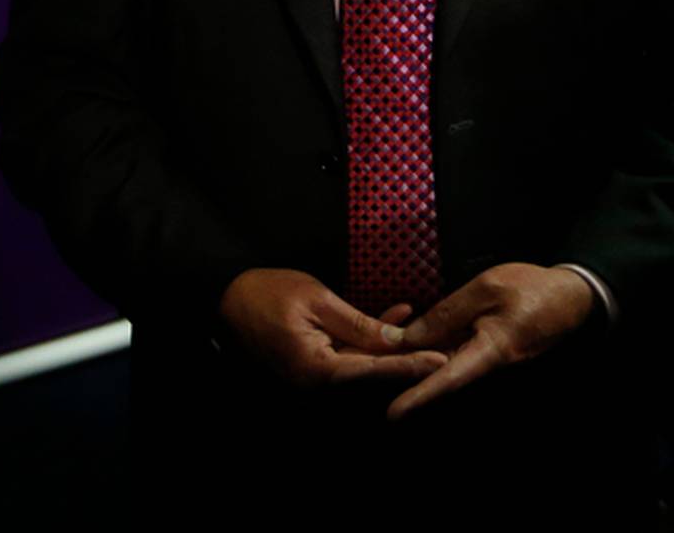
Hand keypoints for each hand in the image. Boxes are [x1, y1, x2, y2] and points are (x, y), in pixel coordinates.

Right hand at [216, 267, 447, 387]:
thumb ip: (358, 324)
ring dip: (395, 345)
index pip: (373, 370)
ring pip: (364, 360)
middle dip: (409, 358)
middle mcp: (317, 379)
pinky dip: (372, 335)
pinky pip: (349, 351)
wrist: (228, 297)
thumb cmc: (268, 294)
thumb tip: (394, 339)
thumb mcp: (318, 301)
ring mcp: (315, 372)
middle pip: (372, 371)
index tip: (439, 361)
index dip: (409, 365)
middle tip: (445, 348)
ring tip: (431, 330)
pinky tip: (399, 314)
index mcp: (316, 370)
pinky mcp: (314, 361)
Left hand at [383, 263, 595, 419]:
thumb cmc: (532, 289)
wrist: (569, 296)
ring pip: (443, 364)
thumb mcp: (486, 290)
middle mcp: (486, 365)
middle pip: (439, 375)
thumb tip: (406, 338)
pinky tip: (415, 337)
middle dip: (406, 373)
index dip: (419, 398)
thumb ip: (446, 314)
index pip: (447, 381)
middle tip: (374, 363)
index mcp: (490, 353)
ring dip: (416, 359)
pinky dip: (432, 347)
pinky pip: (453, 354)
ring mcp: (485, 361)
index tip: (393, 415)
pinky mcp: (485, 353)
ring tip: (387, 348)